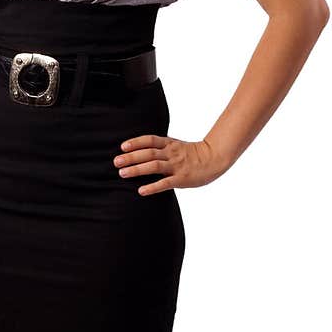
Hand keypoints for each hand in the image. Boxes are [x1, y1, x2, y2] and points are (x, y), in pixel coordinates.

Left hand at [112, 134, 227, 194]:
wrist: (214, 159)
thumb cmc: (192, 154)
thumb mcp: (176, 145)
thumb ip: (161, 147)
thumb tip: (140, 149)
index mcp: (170, 144)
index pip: (150, 140)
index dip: (136, 142)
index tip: (122, 147)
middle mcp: (172, 153)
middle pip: (148, 153)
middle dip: (131, 157)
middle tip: (116, 162)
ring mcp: (177, 166)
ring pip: (154, 166)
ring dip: (137, 170)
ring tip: (122, 173)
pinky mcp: (182, 179)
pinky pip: (165, 183)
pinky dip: (152, 187)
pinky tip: (141, 191)